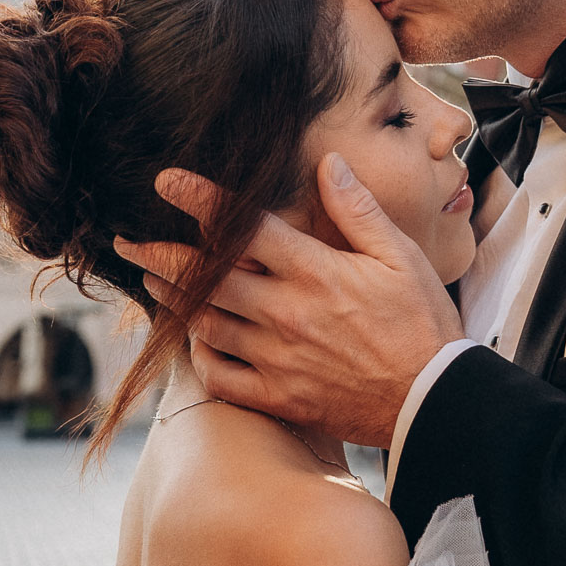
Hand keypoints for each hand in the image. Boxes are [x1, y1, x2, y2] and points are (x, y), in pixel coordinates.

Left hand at [114, 154, 464, 447]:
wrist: (434, 402)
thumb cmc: (424, 327)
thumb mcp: (402, 258)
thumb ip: (358, 211)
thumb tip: (327, 163)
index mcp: (315, 272)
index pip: (242, 228)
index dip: (198, 200)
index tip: (165, 183)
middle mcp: (286, 314)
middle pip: (205, 278)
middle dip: (159, 256)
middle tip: (130, 242)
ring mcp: (278, 359)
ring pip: (206, 325)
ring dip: (175, 302)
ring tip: (155, 285)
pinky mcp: (281, 398)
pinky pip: (222, 378)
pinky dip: (202, 358)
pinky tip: (197, 344)